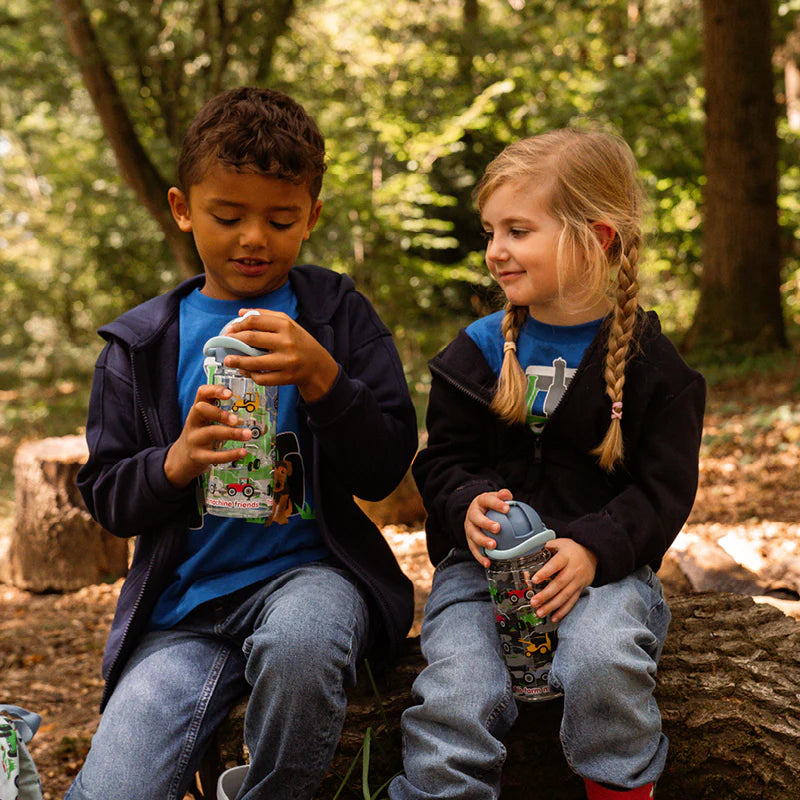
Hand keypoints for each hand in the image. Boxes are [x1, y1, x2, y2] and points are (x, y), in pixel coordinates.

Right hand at [164, 384, 252, 487]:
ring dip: (232, 433)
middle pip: (201, 410)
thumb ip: (226, 418)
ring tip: (248, 434)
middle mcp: (193, 422)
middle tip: (236, 419)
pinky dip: (230, 454)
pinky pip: (214, 455)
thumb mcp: (208, 423)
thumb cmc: (201, 436)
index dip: (214, 390)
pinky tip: (243, 452)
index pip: (202, 393)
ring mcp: (194, 439)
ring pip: (211, 432)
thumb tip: (252, 421)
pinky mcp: (198, 456)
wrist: (181, 459)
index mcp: (197, 411)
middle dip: (220, 413)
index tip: (229, 393)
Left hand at [220, 309, 338, 401]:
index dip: (238, 325)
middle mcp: (287, 343)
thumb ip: (265, 316)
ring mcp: (286, 361)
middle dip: (234, 341)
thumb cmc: (299, 341)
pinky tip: (246, 371)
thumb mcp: (288, 324)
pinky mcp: (286, 377)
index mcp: (286, 326)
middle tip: (225, 342)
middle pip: (252, 339)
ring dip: (238, 361)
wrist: (318, 365)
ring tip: (228, 360)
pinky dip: (251, 375)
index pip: (255, 321)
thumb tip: (241, 313)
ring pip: (255, 362)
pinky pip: (263, 378)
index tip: (230, 329)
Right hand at [464, 488, 513, 567]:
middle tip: (498, 528)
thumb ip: (502, 496)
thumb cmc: (489, 505)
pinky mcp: (469, 540)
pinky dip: (480, 556)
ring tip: (493, 546)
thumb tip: (508, 495)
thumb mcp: (494, 497)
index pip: (487, 500)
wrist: (475, 512)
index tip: (507, 508)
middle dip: (486, 523)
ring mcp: (469, 528)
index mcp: (480, 502)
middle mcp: (472, 515)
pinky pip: (473, 549)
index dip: (496, 504)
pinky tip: (488, 563)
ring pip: (473, 534)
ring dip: (482, 541)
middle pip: (476, 518)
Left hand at [529, 539, 597, 622]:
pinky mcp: (580, 590)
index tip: (534, 580)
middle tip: (534, 602)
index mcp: (566, 557)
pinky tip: (554, 617)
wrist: (592, 554)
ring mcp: (577, 581)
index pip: (555, 565)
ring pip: (565, 596)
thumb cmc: (572, 549)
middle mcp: (573, 570)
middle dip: (546, 595)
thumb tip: (530, 551)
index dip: (545, 572)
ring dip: (552, 606)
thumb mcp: (560, 543)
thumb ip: (546, 547)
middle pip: (559, 584)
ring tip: (540, 612)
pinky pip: (572, 602)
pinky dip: (563, 611)